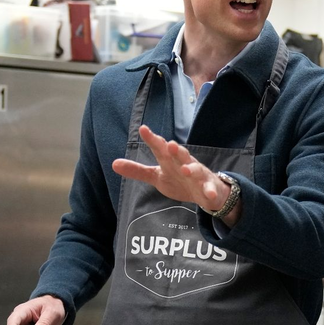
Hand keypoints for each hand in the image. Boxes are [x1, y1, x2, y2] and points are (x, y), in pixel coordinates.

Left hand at [112, 125, 231, 213]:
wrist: (207, 191)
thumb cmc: (180, 179)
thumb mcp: (157, 176)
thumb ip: (138, 171)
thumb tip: (113, 164)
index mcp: (170, 160)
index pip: (160, 148)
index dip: (152, 139)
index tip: (143, 129)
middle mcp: (185, 164)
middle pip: (180, 155)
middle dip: (176, 150)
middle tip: (170, 145)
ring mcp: (198, 176)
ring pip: (196, 170)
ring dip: (191, 168)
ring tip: (185, 169)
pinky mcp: (209, 188)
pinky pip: (210, 190)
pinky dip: (209, 191)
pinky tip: (208, 195)